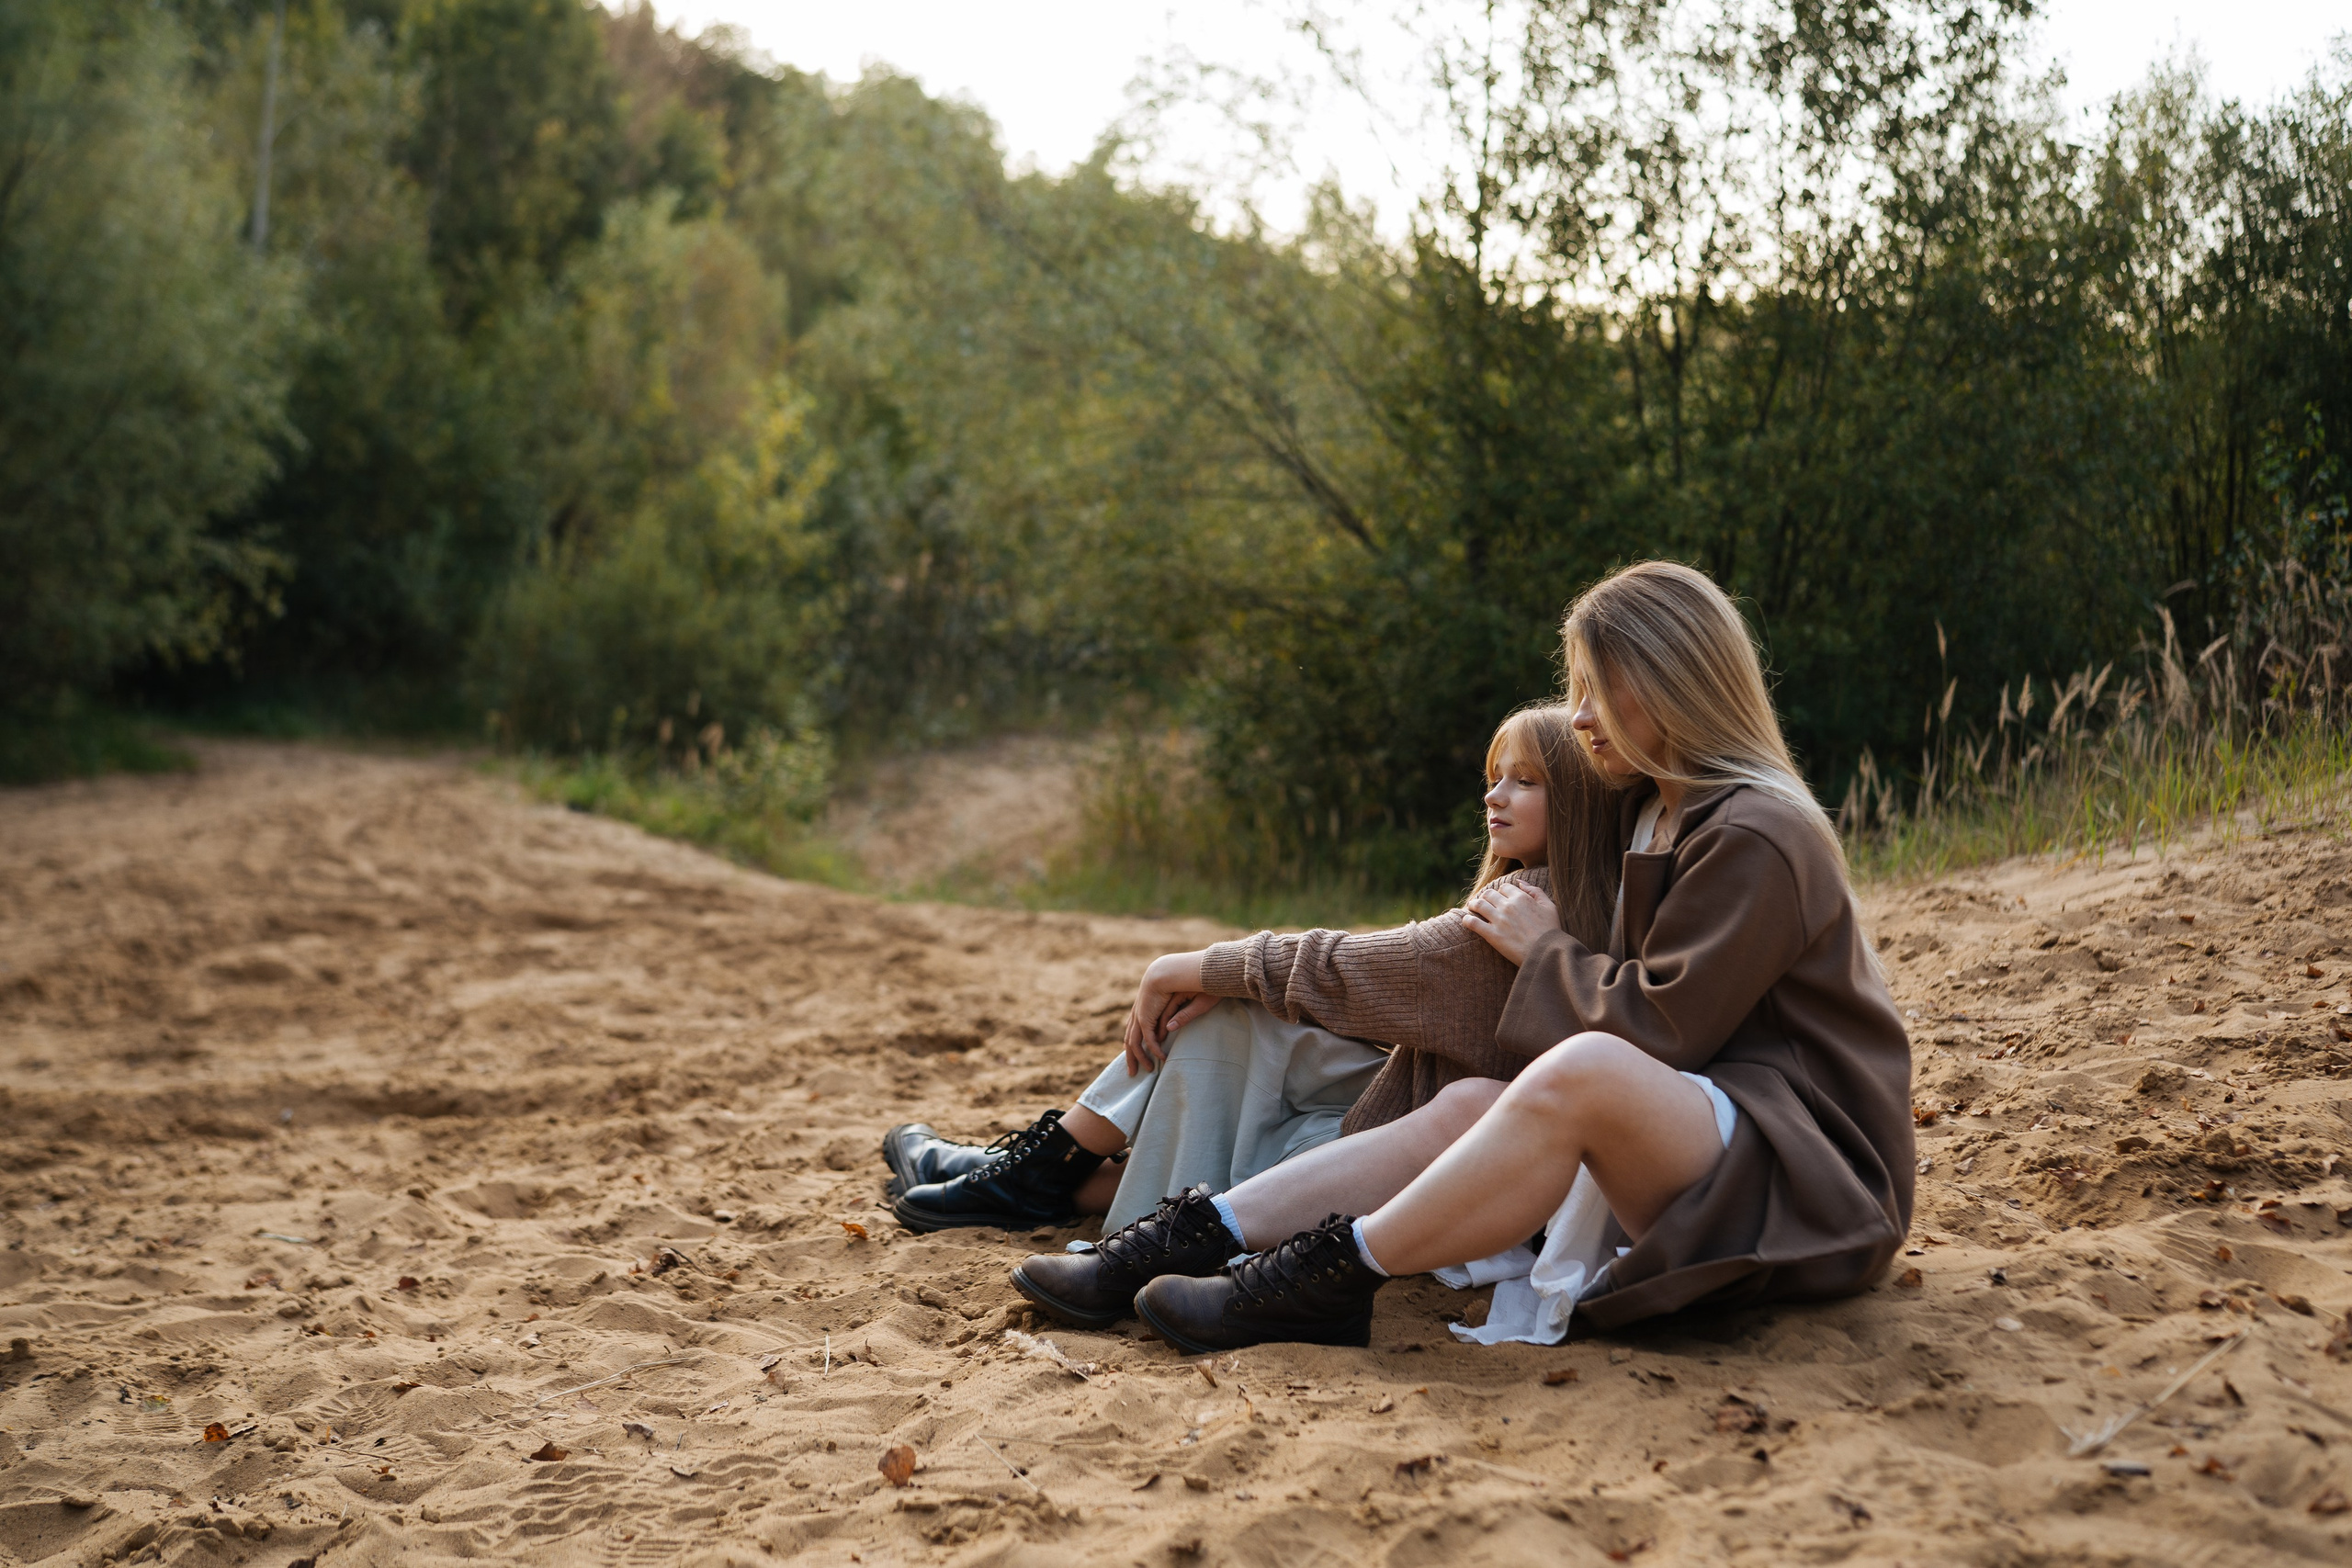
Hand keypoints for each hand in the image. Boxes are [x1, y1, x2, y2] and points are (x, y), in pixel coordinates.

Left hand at [1122, 951, 1212, 1073]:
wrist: (1172, 968)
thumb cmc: (1182, 981)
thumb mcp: (1180, 1002)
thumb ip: (1174, 1015)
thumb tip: (1168, 1028)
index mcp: (1145, 1004)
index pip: (1135, 1026)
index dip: (1134, 1040)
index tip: (1135, 1052)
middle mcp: (1139, 1010)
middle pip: (1130, 1037)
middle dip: (1131, 1056)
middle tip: (1133, 1072)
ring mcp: (1140, 1014)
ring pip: (1134, 1041)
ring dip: (1139, 1058)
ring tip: (1149, 1070)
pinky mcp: (1145, 1016)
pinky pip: (1148, 1037)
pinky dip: (1154, 1049)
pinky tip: (1161, 1058)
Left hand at [1459, 878, 1558, 964]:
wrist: (1547, 953)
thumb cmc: (1551, 931)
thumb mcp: (1549, 906)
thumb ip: (1535, 891)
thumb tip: (1520, 882)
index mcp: (1521, 898)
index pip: (1503, 887)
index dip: (1501, 892)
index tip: (1499, 899)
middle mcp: (1508, 906)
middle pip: (1488, 894)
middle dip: (1486, 897)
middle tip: (1484, 904)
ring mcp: (1499, 920)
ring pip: (1478, 904)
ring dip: (1473, 905)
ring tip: (1472, 908)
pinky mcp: (1492, 935)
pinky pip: (1472, 922)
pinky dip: (1467, 920)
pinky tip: (1467, 921)